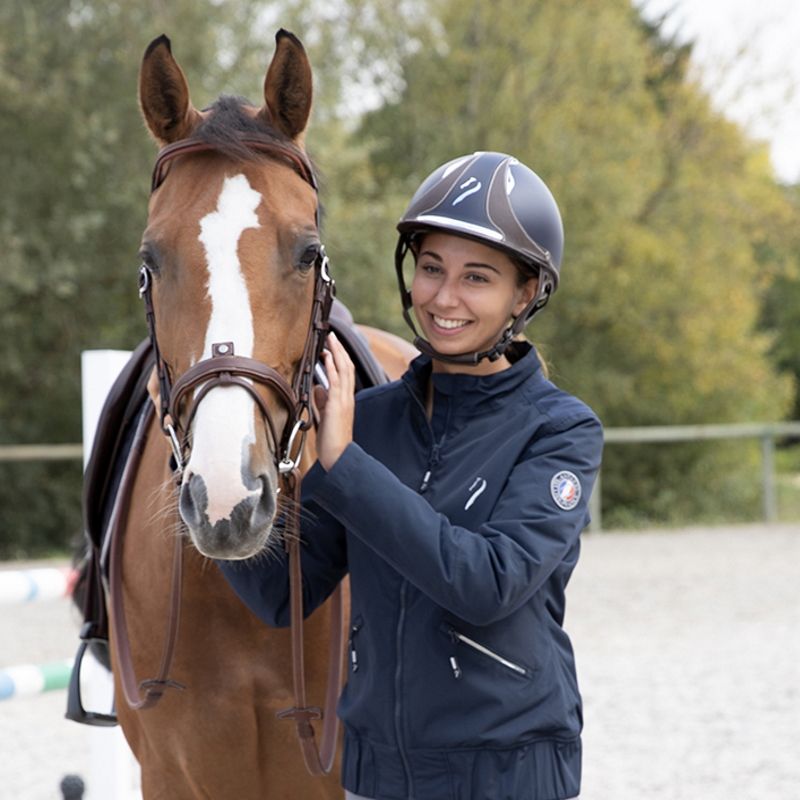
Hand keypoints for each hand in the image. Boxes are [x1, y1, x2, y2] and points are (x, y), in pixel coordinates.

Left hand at [313, 332, 354, 470]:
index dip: (340, 358)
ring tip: (331, 339)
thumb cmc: (332, 441)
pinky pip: (336, 381)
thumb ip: (323, 401)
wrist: (338, 456)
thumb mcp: (325, 416)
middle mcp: (347, 398)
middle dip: (340, 350)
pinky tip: (327, 356)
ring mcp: (344, 401)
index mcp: (345, 400)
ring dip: (337, 353)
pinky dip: (332, 367)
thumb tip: (318, 388)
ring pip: (344, 370)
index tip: (332, 347)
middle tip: (333, 336)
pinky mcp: (337, 405)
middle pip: (347, 367)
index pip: (345, 374)